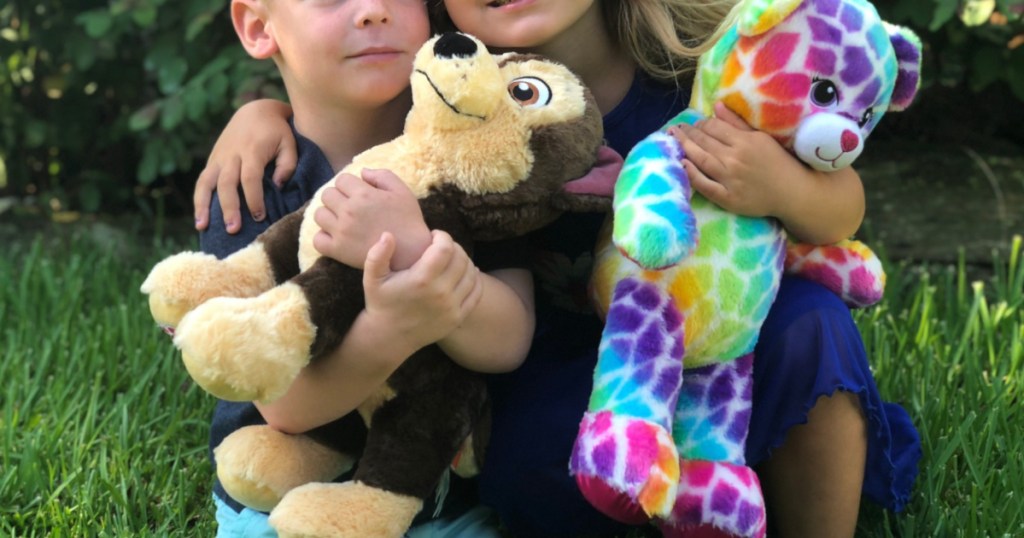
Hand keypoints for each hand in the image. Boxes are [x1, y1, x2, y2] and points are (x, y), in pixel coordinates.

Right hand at [194, 99, 296, 232]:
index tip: (259, 216)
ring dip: (204, 205)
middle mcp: (231, 154)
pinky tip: (200, 220)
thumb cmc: (278, 132)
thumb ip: (287, 165)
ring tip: (202, 227)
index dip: (254, 198)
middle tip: (233, 229)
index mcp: (252, 150)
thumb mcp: (289, 144)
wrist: (256, 111)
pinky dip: (198, 200)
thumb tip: (277, 187)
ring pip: (207, 182)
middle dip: (229, 207)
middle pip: (227, 183)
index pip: (250, 177)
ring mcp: (219, 157)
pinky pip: (202, 181)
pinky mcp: (212, 160)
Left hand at [313, 169, 430, 269]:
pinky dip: (324, 237)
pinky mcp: (338, 250)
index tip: (358, 193)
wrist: (411, 253)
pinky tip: (336, 236)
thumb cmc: (408, 220)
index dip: (349, 185)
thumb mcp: (402, 191)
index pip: (341, 179)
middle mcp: (348, 211)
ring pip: (319, 215)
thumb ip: (382, 175)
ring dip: (329, 215)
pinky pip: (317, 239)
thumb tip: (362, 172)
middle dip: (338, 197)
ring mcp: (341, 231)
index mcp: (363, 194)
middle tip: (350, 207)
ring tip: (342, 221)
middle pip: (327, 194)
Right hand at [362, 231, 483, 352]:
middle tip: (442, 247)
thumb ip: (377, 255)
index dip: (442, 236)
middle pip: (461, 258)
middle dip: (454, 247)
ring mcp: (451, 307)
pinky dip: (474, 279)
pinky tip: (466, 272)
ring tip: (452, 259)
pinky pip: (476, 292)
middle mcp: (440, 293)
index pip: (446, 248)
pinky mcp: (457, 317)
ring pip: (471, 273)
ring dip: (464, 261)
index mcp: (421, 280)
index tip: (433, 236)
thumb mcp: (372, 278)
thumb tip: (388, 235)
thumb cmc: (381, 303)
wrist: (389, 338)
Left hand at [672, 102, 864, 242]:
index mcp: (744, 141)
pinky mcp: (727, 198)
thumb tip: (715, 106)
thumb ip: (736, 122)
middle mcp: (735, 158)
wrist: (792, 193)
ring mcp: (730, 179)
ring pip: (700, 159)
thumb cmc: (777, 162)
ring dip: (684, 147)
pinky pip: (704, 185)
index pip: (713, 127)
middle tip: (675, 128)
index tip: (694, 124)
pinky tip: (681, 163)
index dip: (701, 123)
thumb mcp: (760, 137)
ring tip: (673, 139)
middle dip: (687, 133)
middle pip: (703, 141)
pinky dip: (691, 173)